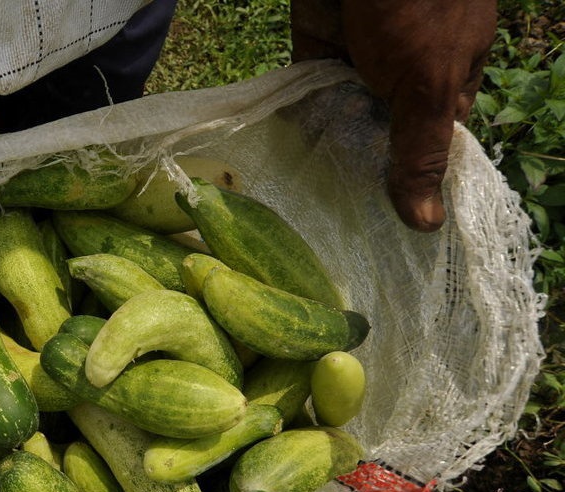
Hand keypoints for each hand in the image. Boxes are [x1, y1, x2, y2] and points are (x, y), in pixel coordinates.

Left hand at [291, 0, 496, 231]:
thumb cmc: (415, 7)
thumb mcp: (427, 85)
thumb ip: (421, 150)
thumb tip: (428, 224)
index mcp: (447, 83)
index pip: (431, 145)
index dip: (413, 184)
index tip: (389, 233)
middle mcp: (404, 75)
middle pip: (382, 137)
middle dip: (363, 174)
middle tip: (340, 229)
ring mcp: (359, 62)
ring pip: (340, 117)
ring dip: (324, 150)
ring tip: (307, 208)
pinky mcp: (316, 48)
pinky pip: (304, 93)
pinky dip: (293, 118)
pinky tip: (281, 160)